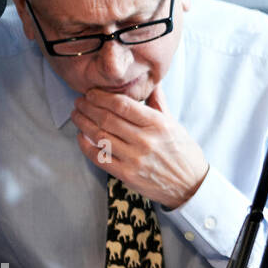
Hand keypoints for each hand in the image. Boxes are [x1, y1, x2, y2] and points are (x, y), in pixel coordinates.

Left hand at [71, 84, 208, 209]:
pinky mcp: (126, 174)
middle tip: (79, 101)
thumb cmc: (183, 153)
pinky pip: (99, 157)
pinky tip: (81, 137)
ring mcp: (134, 158)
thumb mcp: (175, 125)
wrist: (190, 185)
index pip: (123, 105)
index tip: (92, 93)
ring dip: (83, 123)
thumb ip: (159, 103)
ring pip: (100, 136)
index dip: (102, 97)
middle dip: (88, 107)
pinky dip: (86, 146)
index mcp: (158, 124)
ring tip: (77, 115)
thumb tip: (152, 82)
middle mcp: (145, 140)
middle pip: (107, 118)